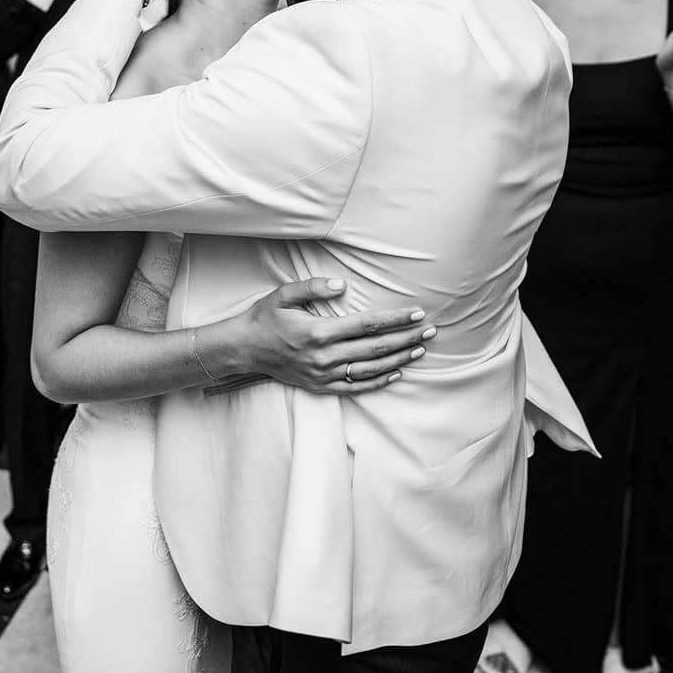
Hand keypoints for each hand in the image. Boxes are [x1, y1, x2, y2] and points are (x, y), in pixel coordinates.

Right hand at [219, 279, 430, 395]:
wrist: (243, 350)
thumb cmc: (264, 319)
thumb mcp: (283, 295)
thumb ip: (312, 287)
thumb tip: (341, 286)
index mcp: (319, 332)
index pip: (368, 324)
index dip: (396, 319)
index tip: (417, 314)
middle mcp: (325, 356)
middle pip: (376, 348)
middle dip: (406, 339)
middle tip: (430, 331)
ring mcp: (323, 374)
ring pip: (370, 369)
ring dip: (398, 359)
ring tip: (419, 350)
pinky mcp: (320, 386)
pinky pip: (355, 387)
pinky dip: (378, 381)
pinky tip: (395, 373)